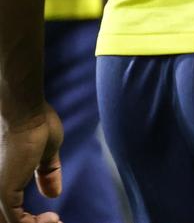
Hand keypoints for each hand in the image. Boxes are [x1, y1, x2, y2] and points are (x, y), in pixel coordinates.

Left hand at [2, 103, 62, 222]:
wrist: (24, 114)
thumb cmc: (34, 125)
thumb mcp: (45, 156)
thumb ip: (47, 176)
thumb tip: (54, 194)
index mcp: (2, 182)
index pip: (8, 212)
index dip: (30, 221)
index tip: (53, 217)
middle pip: (6, 219)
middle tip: (54, 221)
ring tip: (54, 222)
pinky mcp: (3, 193)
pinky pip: (19, 222)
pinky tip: (53, 219)